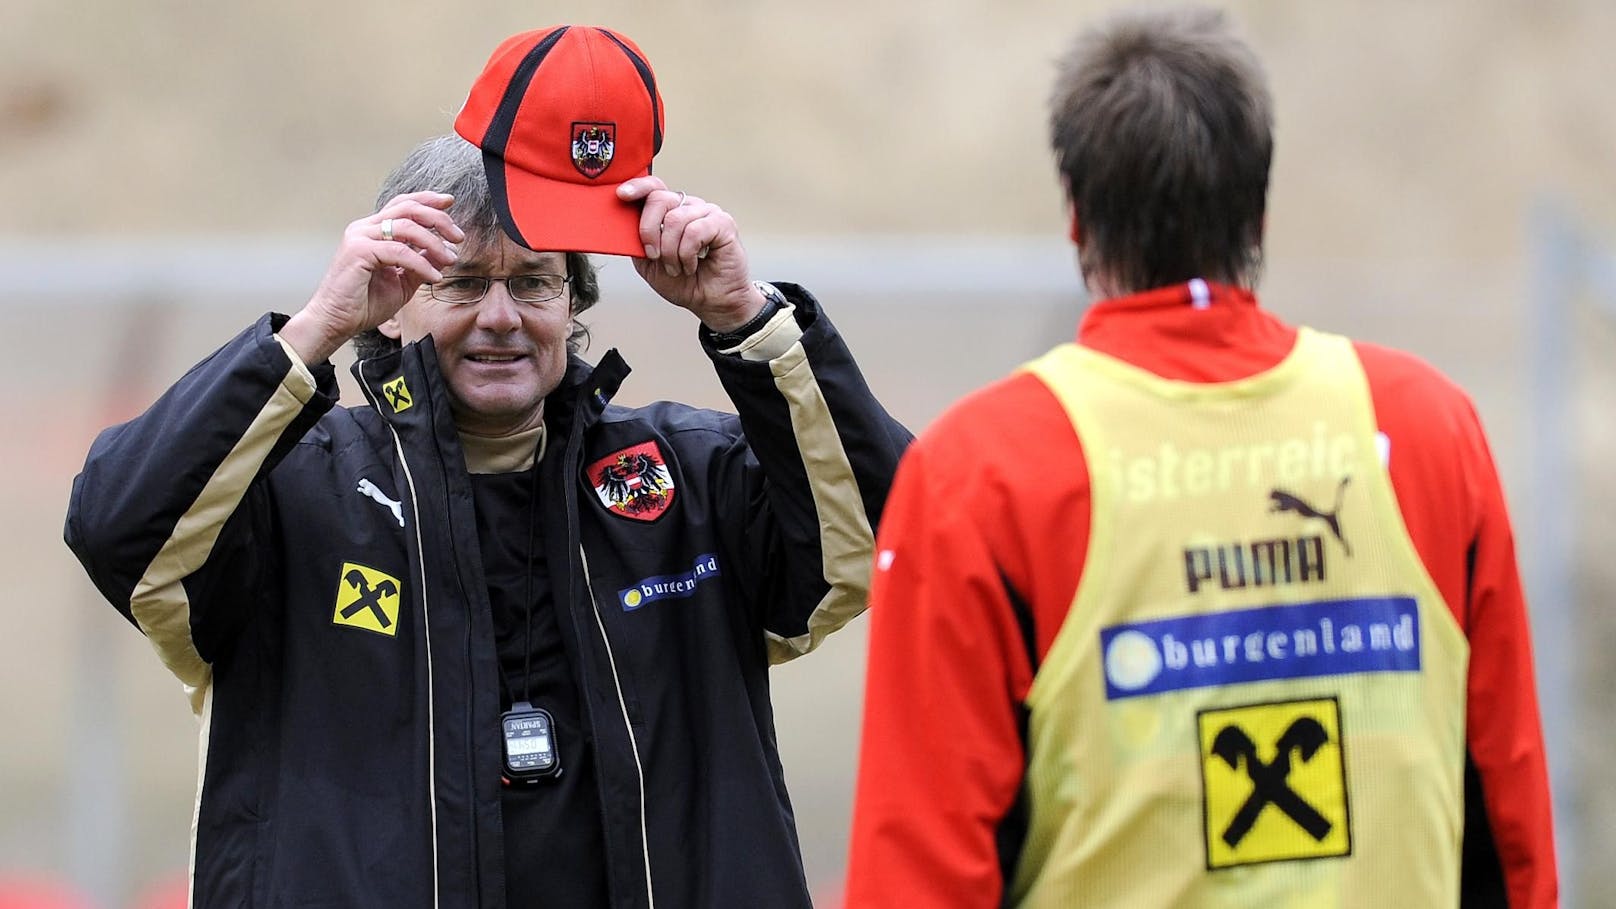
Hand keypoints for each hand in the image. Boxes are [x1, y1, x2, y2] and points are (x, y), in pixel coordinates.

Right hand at [280, 192, 464, 363]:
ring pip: (406, 227)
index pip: (403, 205)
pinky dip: (421, 263)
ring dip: (434, 242)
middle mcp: (365, 228)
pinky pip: (399, 252)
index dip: (427, 200)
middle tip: (459, 236)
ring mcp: (360, 237)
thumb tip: (446, 252)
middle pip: (407, 208)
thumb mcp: (403, 281)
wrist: (336, 321)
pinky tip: (435, 276)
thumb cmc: (364, 303)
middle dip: (438, 218)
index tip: (450, 202)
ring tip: (450, 259)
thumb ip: (421, 264)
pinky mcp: (358, 251)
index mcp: (373, 230)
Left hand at [617, 177, 765, 332]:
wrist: (712, 302)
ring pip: (675, 219)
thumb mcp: (649, 264)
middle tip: (653, 255)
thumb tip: (622, 225)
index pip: (653, 187)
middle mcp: (689, 207)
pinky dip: (687, 254)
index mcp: (671, 211)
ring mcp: (707, 212)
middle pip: (659, 199)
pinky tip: (692, 265)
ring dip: (670, 251)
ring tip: (677, 267)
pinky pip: (695, 231)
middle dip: (648, 230)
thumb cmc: (685, 282)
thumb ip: (636, 242)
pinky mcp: (723, 223)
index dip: (637, 187)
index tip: (622, 195)